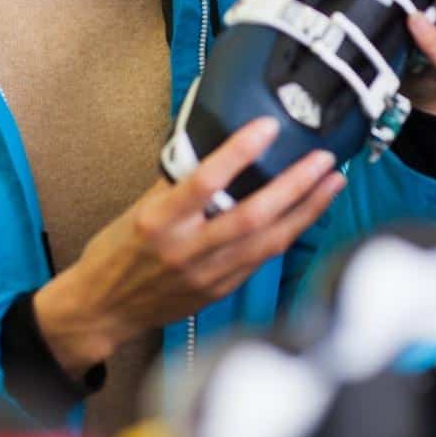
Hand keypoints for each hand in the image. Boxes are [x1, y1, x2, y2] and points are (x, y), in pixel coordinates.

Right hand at [32, 117, 345, 375]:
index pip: (205, 181)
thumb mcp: (137, 209)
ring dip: (305, 211)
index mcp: (159, 222)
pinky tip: (306, 215)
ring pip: (268, 242)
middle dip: (295, 186)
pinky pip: (262, 260)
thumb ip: (177, 184)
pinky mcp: (220, 291)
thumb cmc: (117, 253)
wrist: (104, 309)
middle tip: (323, 160)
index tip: (268, 127)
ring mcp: (207, 275)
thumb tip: (215, 151)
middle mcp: (185, 250)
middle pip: (252, 215)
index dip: (240, 152)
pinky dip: (287, 234)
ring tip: (331, 184)